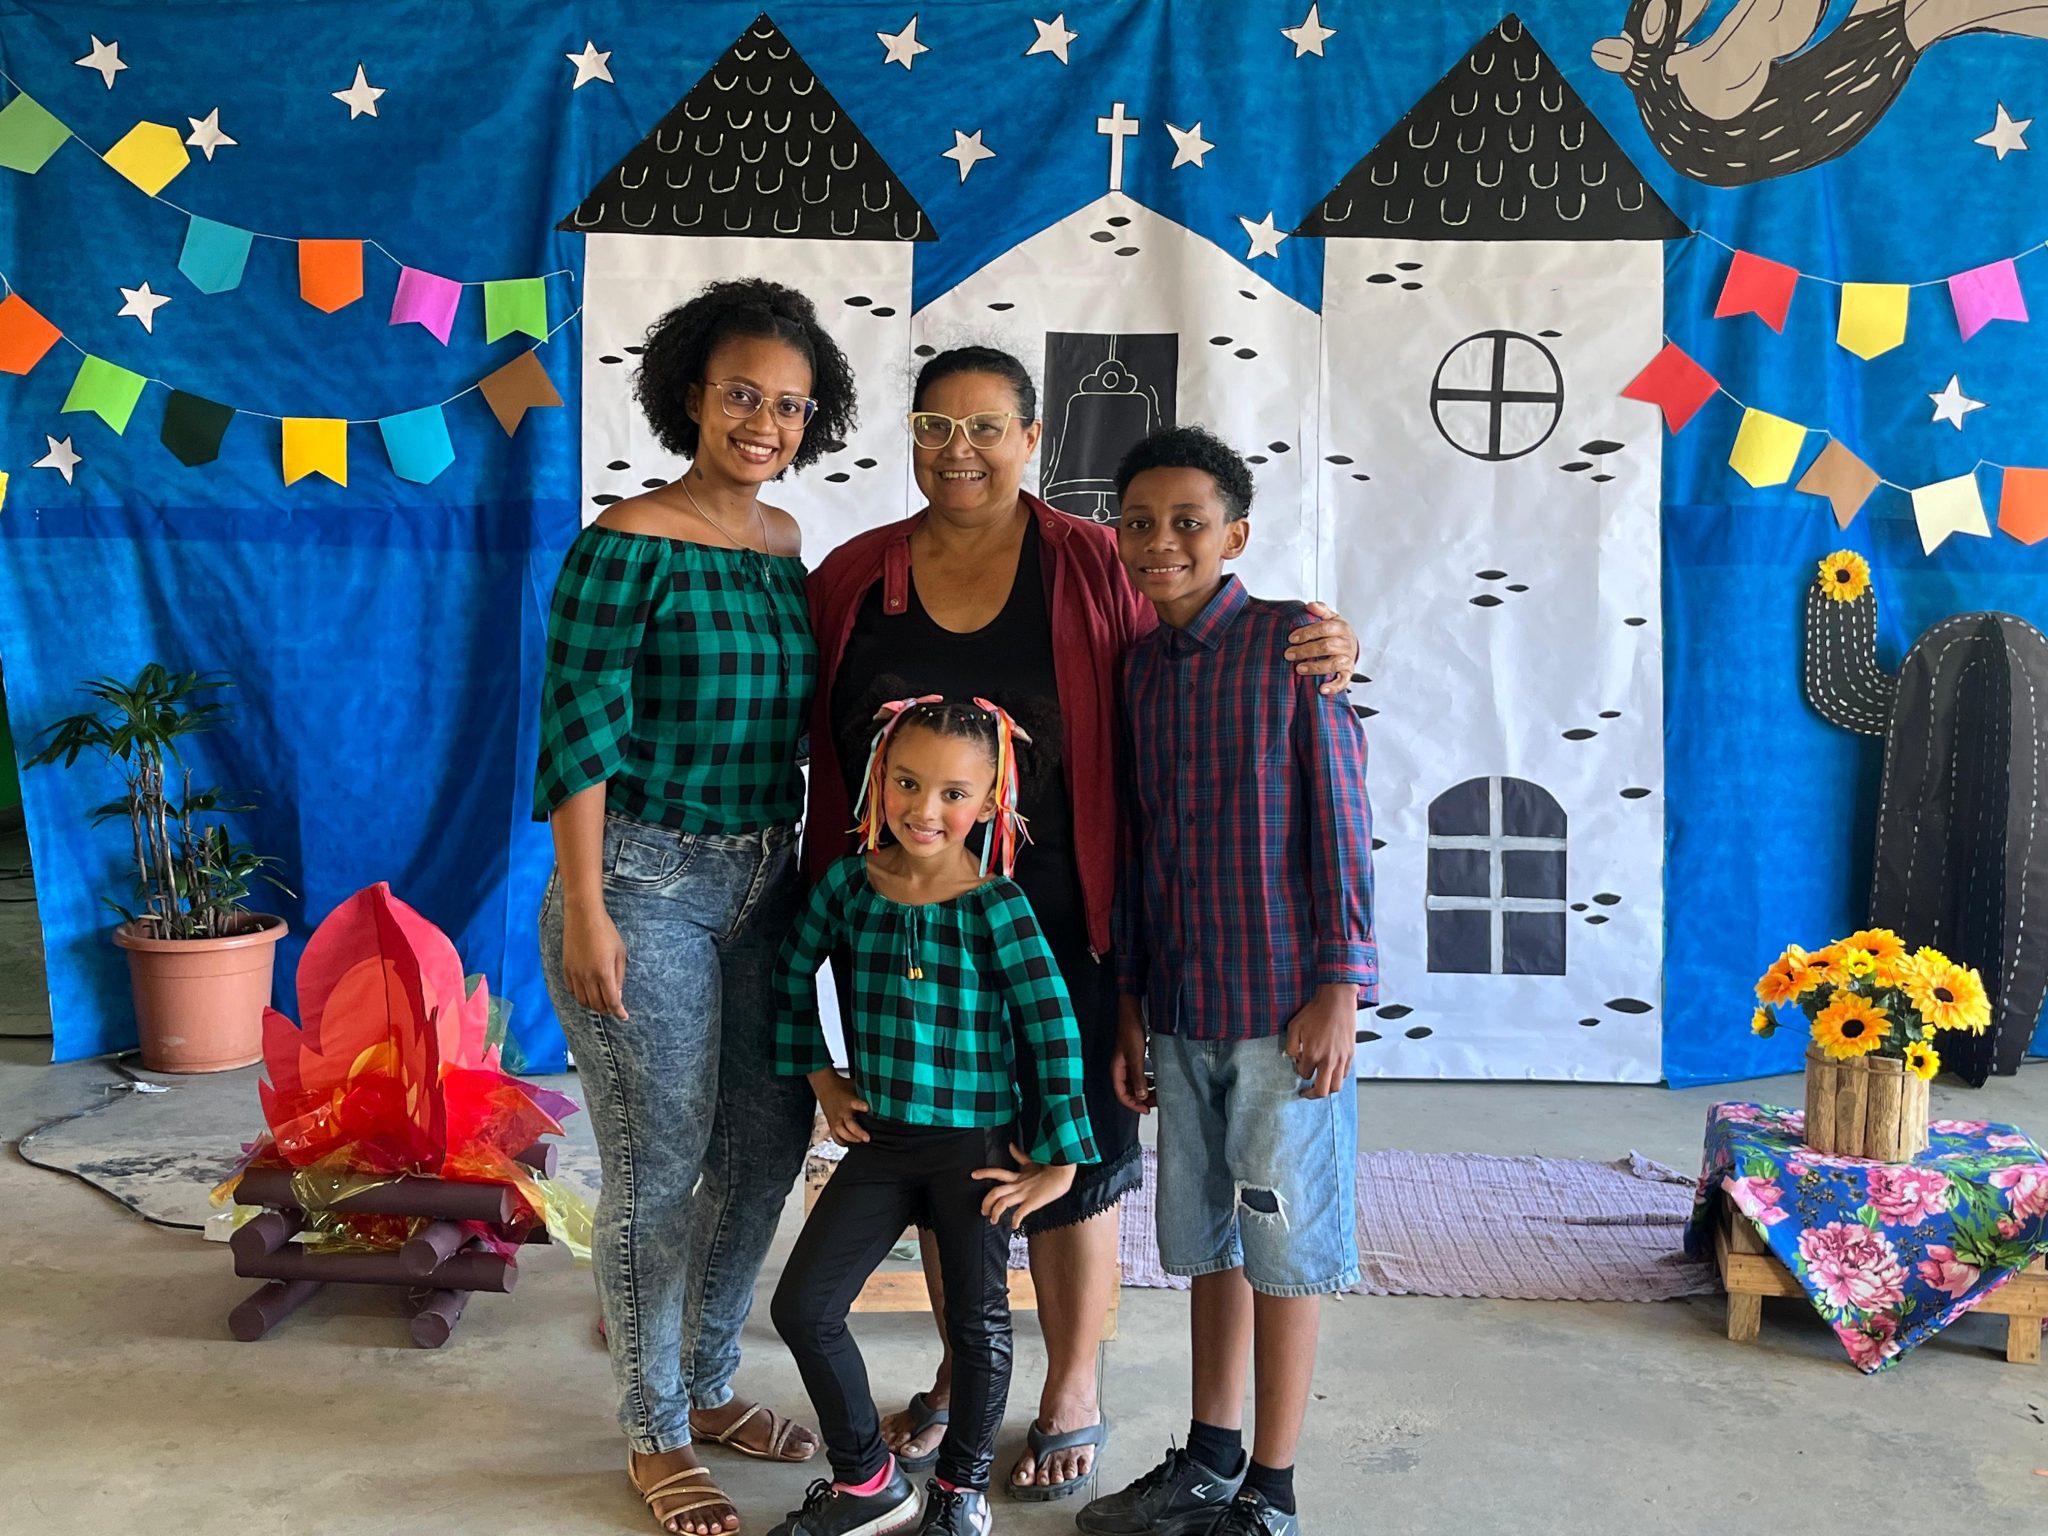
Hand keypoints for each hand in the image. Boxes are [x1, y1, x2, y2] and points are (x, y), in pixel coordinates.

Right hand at [562, 897, 628, 1019]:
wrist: (583, 917)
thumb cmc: (606, 932)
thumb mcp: (620, 953)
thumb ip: (619, 976)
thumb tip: (618, 995)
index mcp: (604, 972)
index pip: (612, 1001)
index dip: (619, 1012)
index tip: (624, 1017)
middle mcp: (588, 976)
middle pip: (597, 1004)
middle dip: (607, 1010)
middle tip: (614, 1009)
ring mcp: (575, 974)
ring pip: (583, 1001)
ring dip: (594, 1006)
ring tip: (602, 1003)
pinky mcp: (566, 969)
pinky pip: (572, 991)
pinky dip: (581, 997)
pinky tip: (588, 994)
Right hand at [810, 1070, 870, 1144]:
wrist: (825, 1086)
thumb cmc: (843, 1086)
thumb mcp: (856, 1085)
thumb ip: (867, 1091)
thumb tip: (884, 1091)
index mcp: (849, 1101)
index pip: (856, 1103)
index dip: (862, 1106)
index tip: (867, 1109)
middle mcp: (842, 1112)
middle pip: (849, 1124)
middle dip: (858, 1132)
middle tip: (867, 1138)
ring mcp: (836, 1119)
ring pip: (841, 1132)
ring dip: (851, 1138)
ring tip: (861, 1141)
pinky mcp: (832, 1125)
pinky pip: (836, 1137)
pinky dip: (842, 1142)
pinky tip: (850, 1143)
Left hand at [975, 1143, 1077, 1229]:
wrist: (1063, 1173)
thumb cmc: (1049, 1168)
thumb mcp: (1032, 1161)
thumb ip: (1020, 1156)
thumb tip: (1010, 1145)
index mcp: (1018, 1176)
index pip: (997, 1172)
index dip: (984, 1173)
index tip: (973, 1174)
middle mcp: (1018, 1185)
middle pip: (996, 1192)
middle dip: (986, 1202)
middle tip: (982, 1211)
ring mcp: (1024, 1194)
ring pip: (1003, 1203)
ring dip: (995, 1212)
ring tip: (993, 1220)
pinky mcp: (1032, 1202)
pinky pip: (1020, 1212)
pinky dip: (1015, 1220)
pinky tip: (1013, 1226)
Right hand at [1112, 999, 1152, 1113]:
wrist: (1132, 1015)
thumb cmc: (1130, 1032)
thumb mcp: (1136, 1057)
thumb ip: (1138, 1077)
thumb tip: (1141, 1096)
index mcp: (1117, 1070)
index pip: (1122, 1095)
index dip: (1133, 1104)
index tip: (1146, 1109)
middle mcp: (1120, 1070)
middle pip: (1128, 1091)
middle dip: (1141, 1099)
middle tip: (1155, 1103)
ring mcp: (1127, 1065)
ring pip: (1135, 1084)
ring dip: (1145, 1091)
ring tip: (1158, 1094)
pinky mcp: (1134, 1059)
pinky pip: (1140, 1076)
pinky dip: (1148, 1081)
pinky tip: (1156, 1081)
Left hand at [1284, 601, 1361, 697]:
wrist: (1352, 644)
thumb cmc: (1337, 631)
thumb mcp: (1331, 618)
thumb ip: (1321, 610)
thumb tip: (1310, 605)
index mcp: (1341, 628)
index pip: (1324, 628)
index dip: (1307, 633)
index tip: (1291, 638)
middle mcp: (1346, 643)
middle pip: (1326, 646)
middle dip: (1306, 651)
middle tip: (1289, 654)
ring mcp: (1347, 659)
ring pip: (1333, 664)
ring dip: (1315, 667)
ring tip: (1299, 669)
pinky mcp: (1348, 673)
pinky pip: (1343, 681)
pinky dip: (1333, 686)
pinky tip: (1322, 689)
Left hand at [1284, 984, 1357, 1097]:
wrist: (1337, 1001)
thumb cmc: (1316, 1012)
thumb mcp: (1294, 1026)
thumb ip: (1290, 1046)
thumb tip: (1293, 1058)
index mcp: (1312, 1054)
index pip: (1304, 1074)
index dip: (1299, 1070)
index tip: (1299, 1064)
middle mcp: (1328, 1060)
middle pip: (1322, 1091)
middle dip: (1312, 1095)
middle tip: (1306, 1093)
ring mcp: (1341, 1059)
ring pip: (1336, 1087)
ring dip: (1327, 1089)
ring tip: (1320, 1085)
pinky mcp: (1350, 1055)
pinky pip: (1345, 1075)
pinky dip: (1337, 1078)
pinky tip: (1331, 1072)